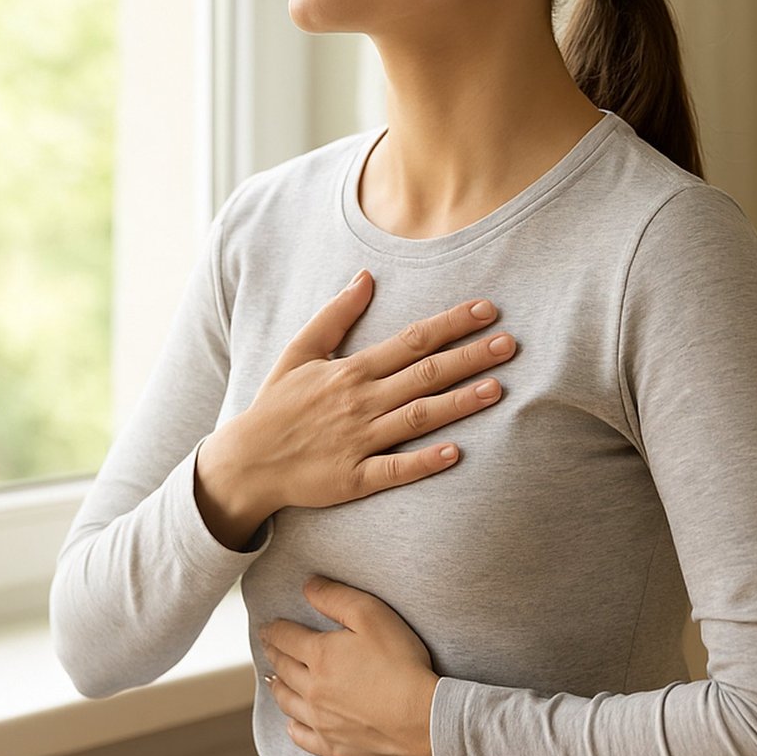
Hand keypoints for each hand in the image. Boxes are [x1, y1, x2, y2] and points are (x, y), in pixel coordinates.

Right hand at [219, 270, 517, 517]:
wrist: (246, 461)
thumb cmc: (276, 404)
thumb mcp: (299, 351)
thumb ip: (334, 315)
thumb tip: (365, 277)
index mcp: (351, 370)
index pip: (412, 340)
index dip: (452, 324)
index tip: (488, 311)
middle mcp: (360, 402)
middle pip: (425, 374)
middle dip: (470, 357)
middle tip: (511, 343)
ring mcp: (358, 440)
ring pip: (417, 418)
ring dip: (459, 403)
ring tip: (498, 388)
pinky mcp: (354, 478)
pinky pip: (394, 469)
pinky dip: (424, 461)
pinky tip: (455, 453)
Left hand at [260, 576, 439, 755]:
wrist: (422, 719)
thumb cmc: (401, 663)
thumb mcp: (372, 615)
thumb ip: (336, 597)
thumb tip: (308, 586)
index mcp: (319, 656)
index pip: (286, 638)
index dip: (274, 629)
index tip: (268, 627)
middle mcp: (313, 690)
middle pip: (283, 668)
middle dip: (273, 654)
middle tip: (267, 646)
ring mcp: (322, 721)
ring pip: (288, 703)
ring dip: (278, 688)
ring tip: (273, 680)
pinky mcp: (335, 746)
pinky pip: (303, 737)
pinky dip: (293, 727)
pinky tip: (292, 723)